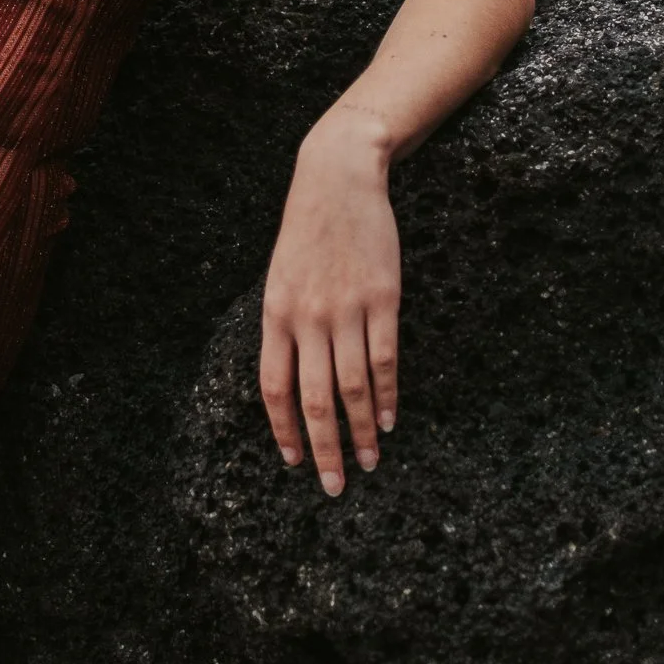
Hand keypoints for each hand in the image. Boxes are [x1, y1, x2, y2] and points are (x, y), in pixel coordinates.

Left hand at [259, 109, 400, 495]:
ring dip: (361, 431)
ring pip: (352, 386)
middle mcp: (307, 317)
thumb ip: (285, 325)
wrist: (338, 178)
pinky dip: (386, 395)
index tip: (294, 463)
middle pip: (314, 399)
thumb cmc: (307, 230)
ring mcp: (346, 309)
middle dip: (325, 448)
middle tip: (335, 485)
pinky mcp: (382, 299)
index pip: (275, 387)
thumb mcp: (280, 276)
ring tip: (369, 462)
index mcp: (275, 313)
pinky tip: (388, 420)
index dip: (284, 430)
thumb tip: (292, 379)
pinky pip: (384, 359)